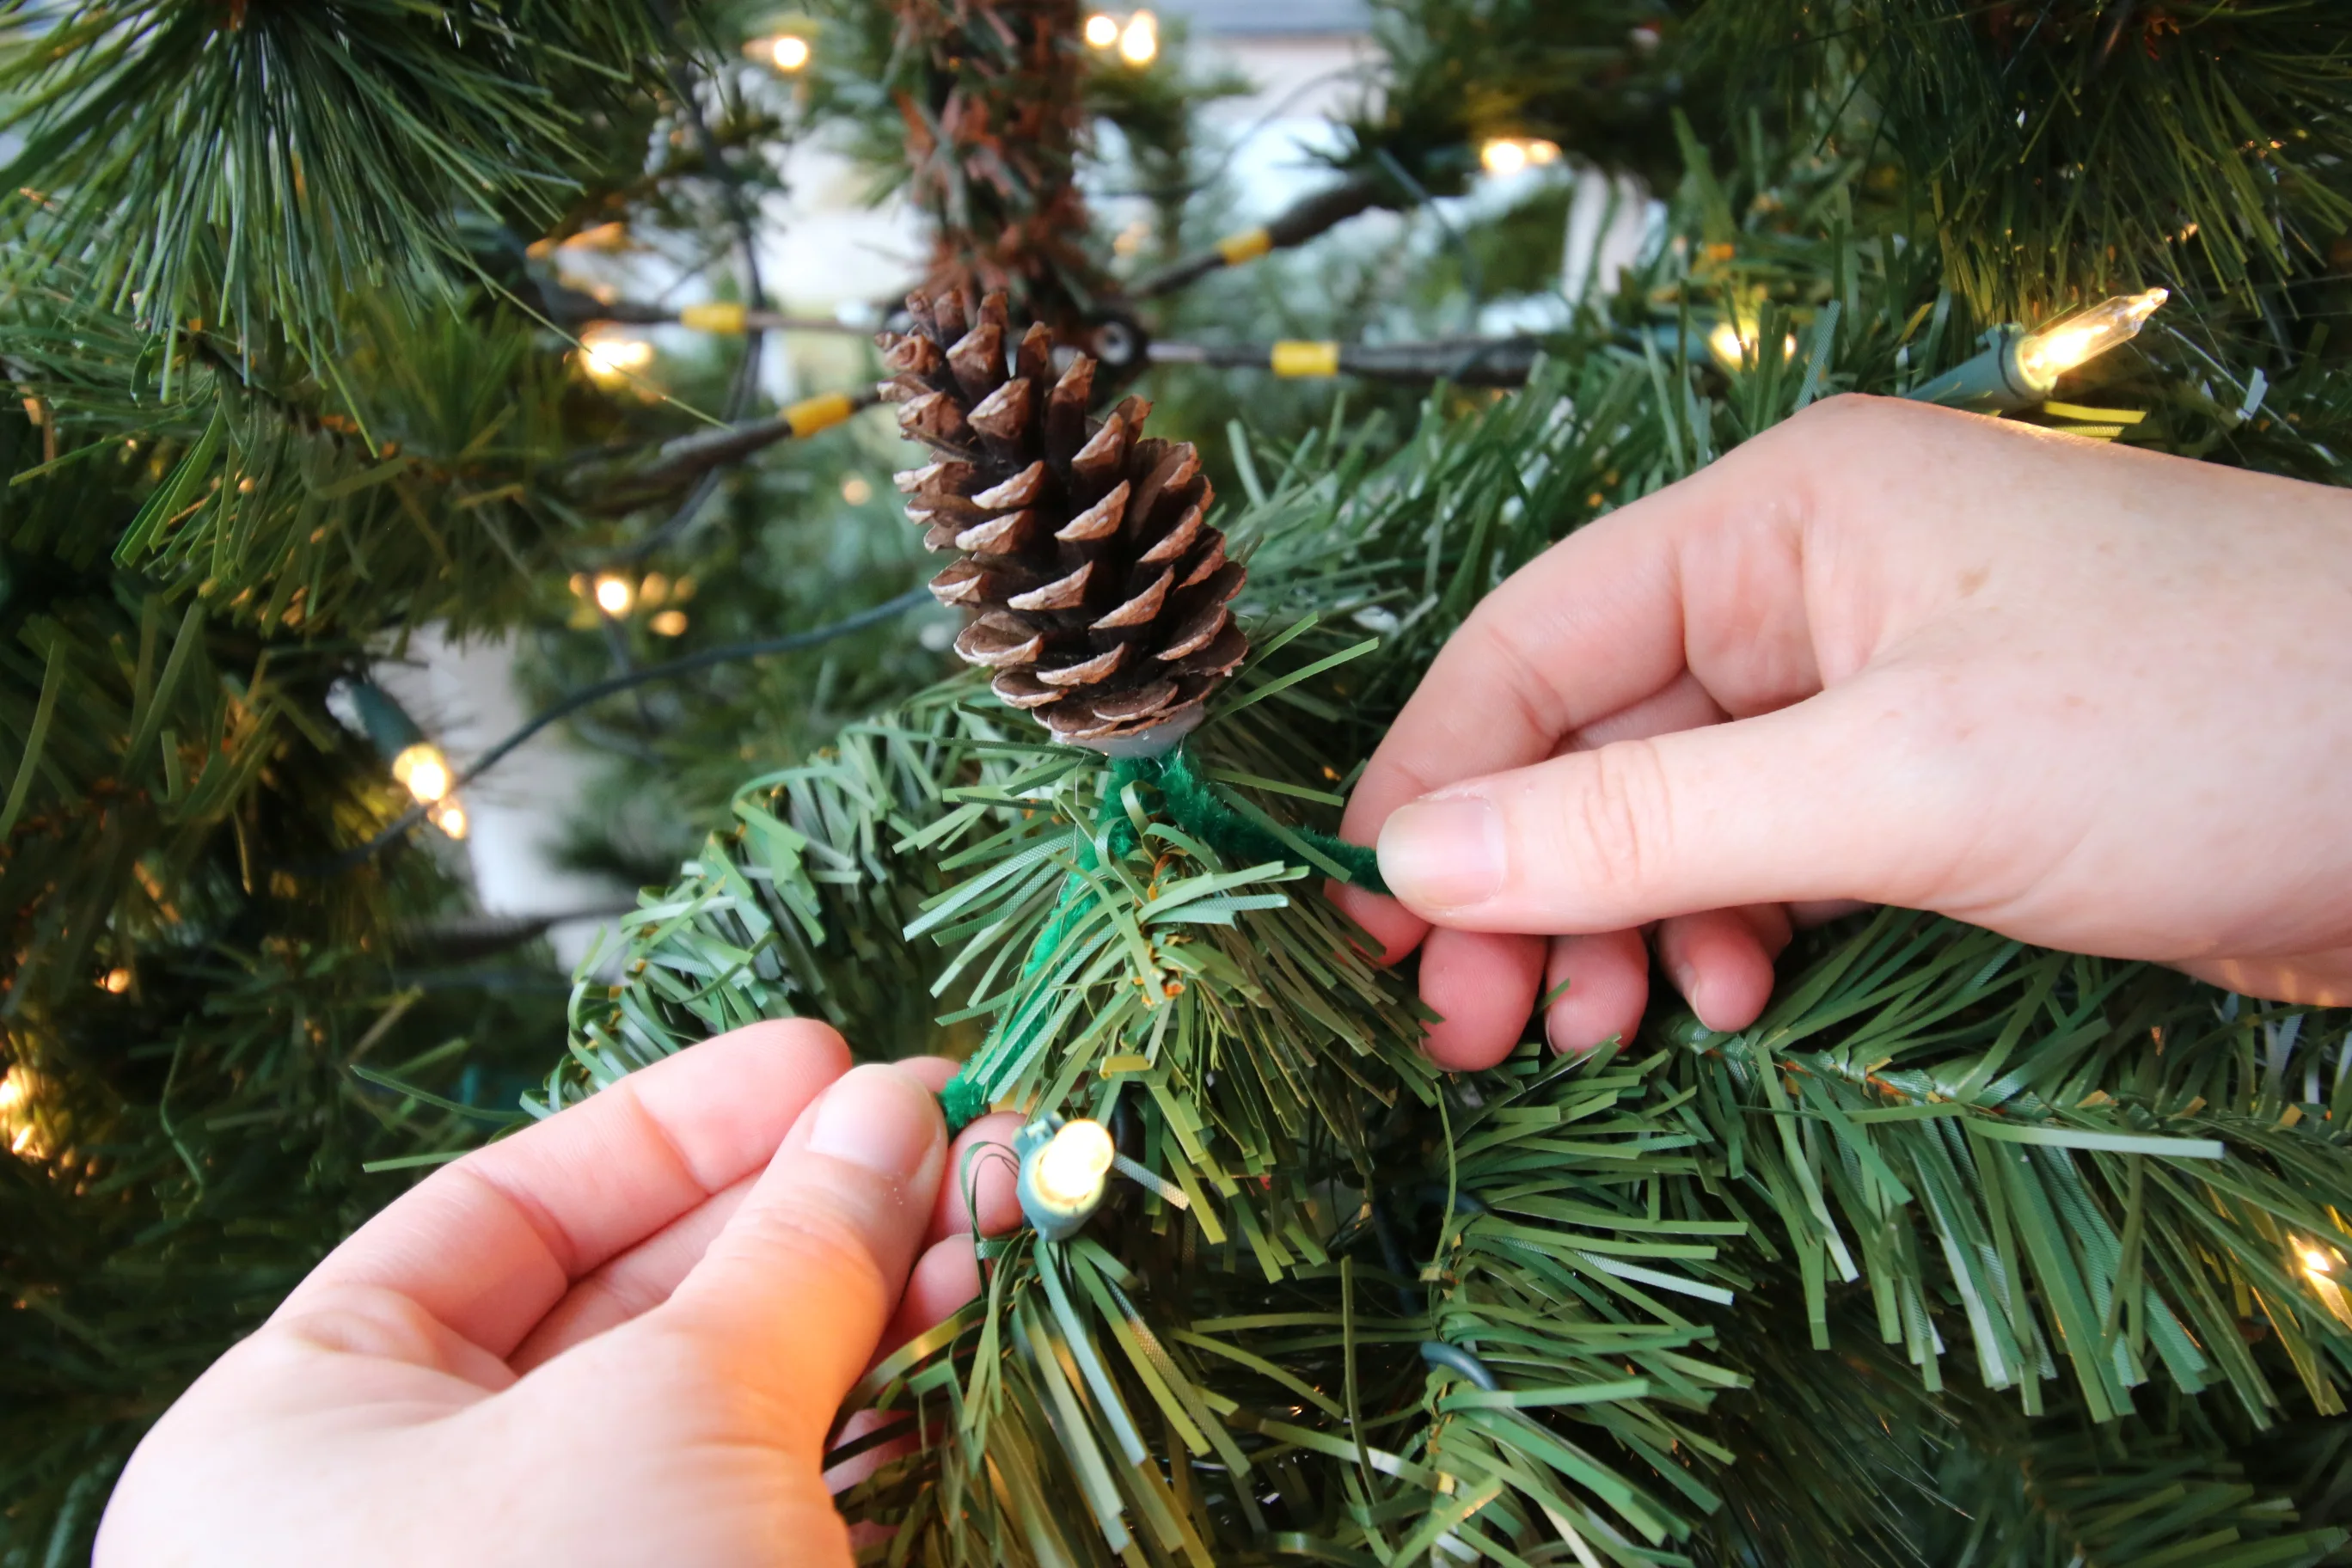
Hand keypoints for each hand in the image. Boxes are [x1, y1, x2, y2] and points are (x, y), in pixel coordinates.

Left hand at [96, 1022, 1022, 1567]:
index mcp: (307, 1424)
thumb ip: (792, 1249)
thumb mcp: (675, 1414)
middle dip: (802, 1210)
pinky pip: (758, 1503)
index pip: (500, 1212)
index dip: (677, 1124)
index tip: (829, 1057)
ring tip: (985, 1227)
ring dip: (854, 1307)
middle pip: (628, 1299)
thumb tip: (895, 1106)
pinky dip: (855, 1424)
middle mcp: (405, 1507)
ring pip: (714, 1405)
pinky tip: (950, 1346)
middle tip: (955, 1135)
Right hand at [1338, 394, 2351, 1069]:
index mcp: (1778, 518)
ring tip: (1609, 1038)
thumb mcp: (1896, 786)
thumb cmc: (2200, 731)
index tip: (1369, 930)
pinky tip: (1736, 1001)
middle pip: (1589, 739)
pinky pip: (1763, 852)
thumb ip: (1640, 828)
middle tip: (1473, 1036)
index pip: (1533, 644)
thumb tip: (1406, 862)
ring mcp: (1867, 685)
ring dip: (1620, 926)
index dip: (1432, 783)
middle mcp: (1804, 585)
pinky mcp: (1929, 779)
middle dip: (1524, 885)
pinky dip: (1725, 930)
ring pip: (1669, 811)